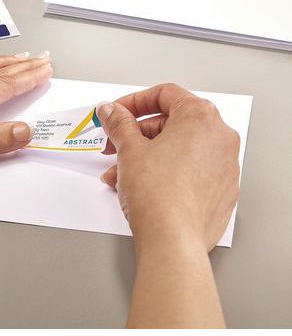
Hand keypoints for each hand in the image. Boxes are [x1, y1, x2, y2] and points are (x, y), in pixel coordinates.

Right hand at [97, 83, 239, 251]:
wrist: (172, 241)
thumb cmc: (159, 195)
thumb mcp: (129, 150)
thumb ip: (119, 123)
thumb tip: (112, 111)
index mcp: (201, 118)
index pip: (165, 94)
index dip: (134, 101)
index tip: (117, 113)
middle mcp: (219, 138)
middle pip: (170, 123)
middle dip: (136, 135)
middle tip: (114, 145)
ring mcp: (224, 166)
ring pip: (177, 149)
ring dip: (144, 157)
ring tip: (120, 173)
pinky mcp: (220, 190)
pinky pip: (188, 170)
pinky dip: (164, 171)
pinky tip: (140, 186)